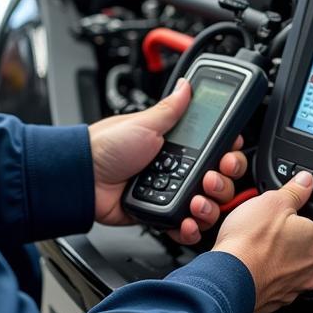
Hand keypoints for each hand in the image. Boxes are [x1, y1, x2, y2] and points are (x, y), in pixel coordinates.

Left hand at [87, 78, 248, 244]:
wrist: (83, 178)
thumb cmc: (108, 146)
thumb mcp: (144, 123)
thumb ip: (171, 108)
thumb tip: (186, 85)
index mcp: (178, 144)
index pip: (217, 150)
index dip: (229, 155)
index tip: (228, 155)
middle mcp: (179, 168)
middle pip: (218, 180)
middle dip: (222, 182)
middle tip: (211, 178)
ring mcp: (171, 192)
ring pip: (206, 205)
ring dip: (208, 206)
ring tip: (197, 202)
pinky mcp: (160, 214)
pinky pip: (184, 225)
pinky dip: (190, 227)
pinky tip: (188, 222)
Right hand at [213, 171, 312, 312]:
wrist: (227, 277)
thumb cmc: (251, 242)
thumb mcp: (273, 201)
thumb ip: (294, 191)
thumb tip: (305, 182)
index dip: (296, 215)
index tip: (281, 212)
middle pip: (302, 245)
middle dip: (285, 236)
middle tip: (264, 226)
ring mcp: (293, 288)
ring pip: (286, 264)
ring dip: (273, 255)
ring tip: (252, 244)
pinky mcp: (274, 300)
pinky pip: (271, 280)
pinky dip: (262, 271)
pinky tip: (248, 261)